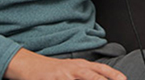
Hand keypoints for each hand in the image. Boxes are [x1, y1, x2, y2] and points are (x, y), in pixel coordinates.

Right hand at [4, 48, 125, 79]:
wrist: (30, 65)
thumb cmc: (54, 71)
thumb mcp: (73, 70)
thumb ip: (88, 75)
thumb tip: (105, 79)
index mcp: (82, 65)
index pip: (102, 69)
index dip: (114, 75)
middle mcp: (74, 69)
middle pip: (93, 76)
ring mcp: (63, 75)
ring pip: (83, 79)